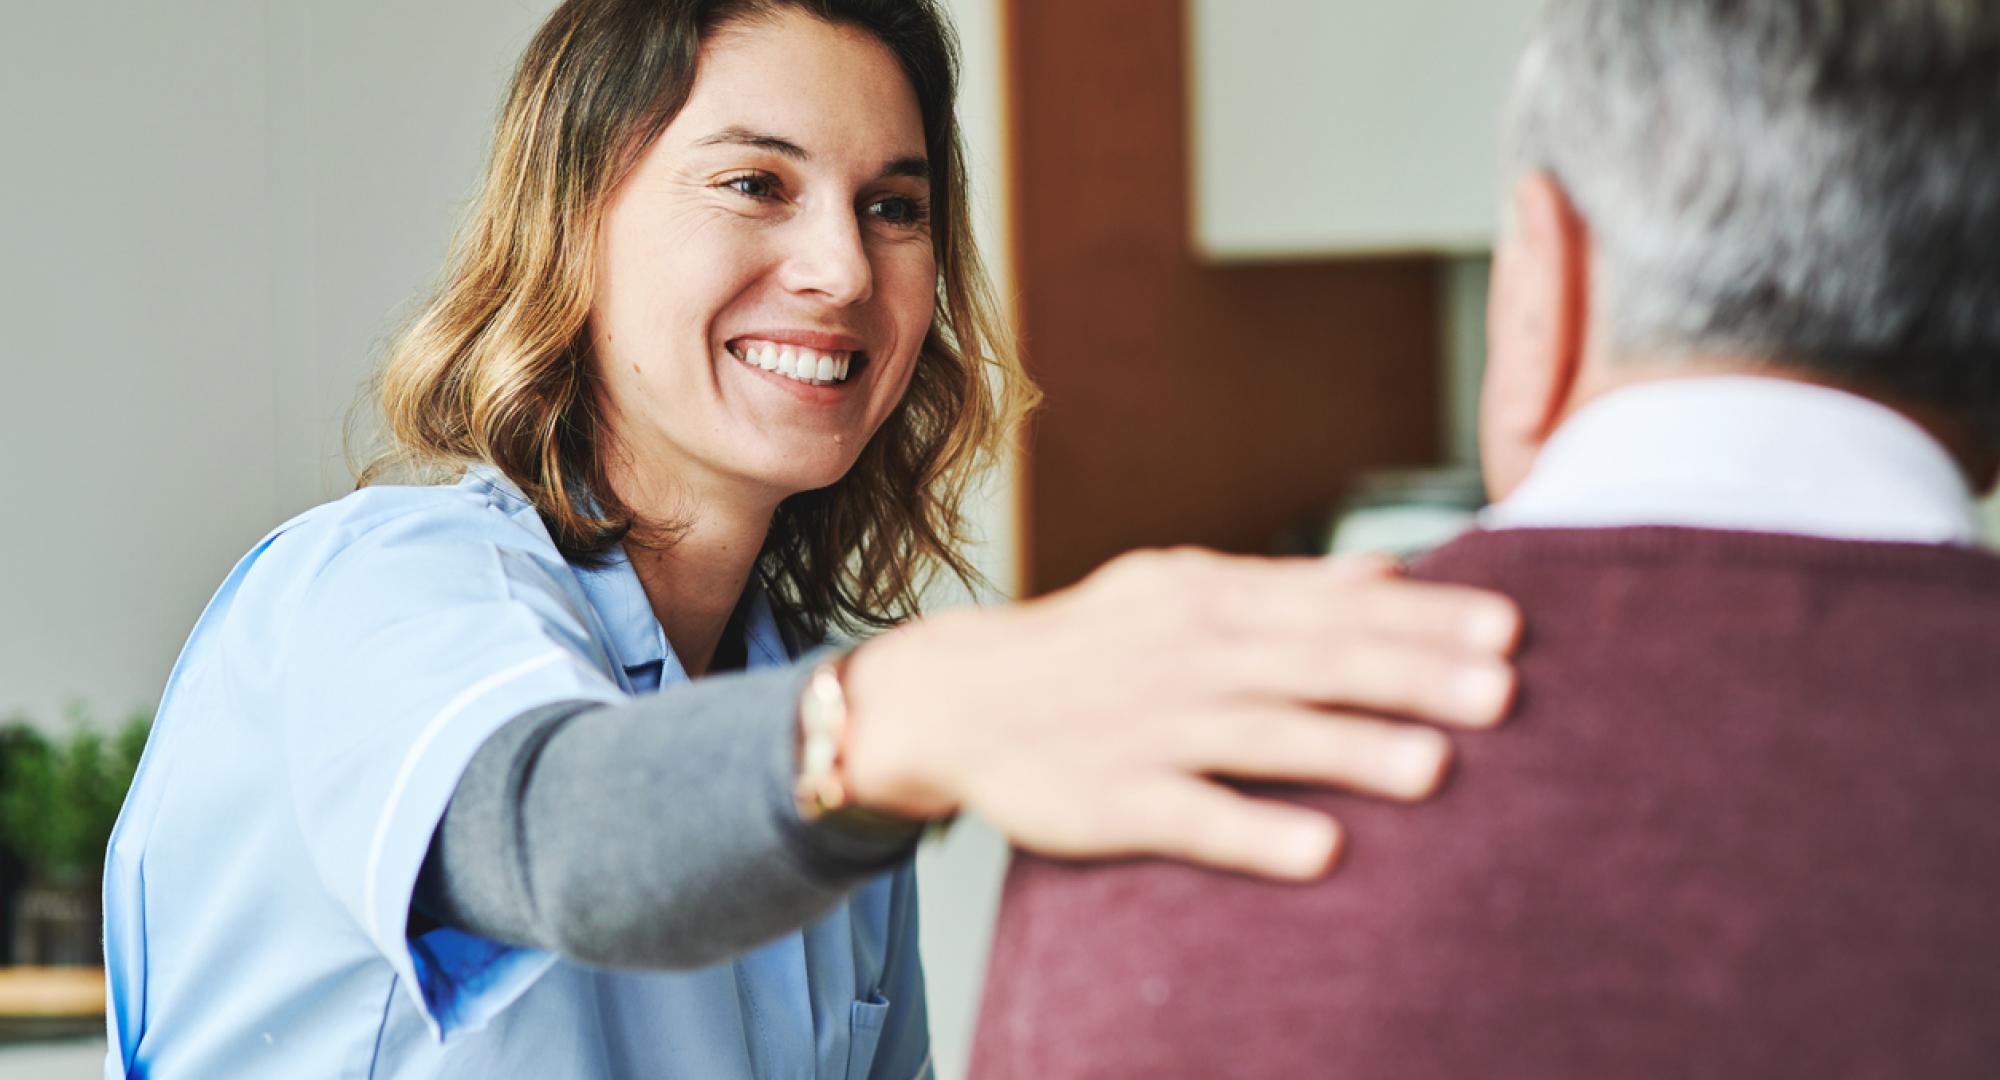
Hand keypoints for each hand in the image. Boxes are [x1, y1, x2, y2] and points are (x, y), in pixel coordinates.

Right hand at [838, 548, 1520, 880]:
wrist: (958, 695)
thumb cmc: (1092, 643)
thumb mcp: (1180, 588)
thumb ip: (1289, 584)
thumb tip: (1395, 570)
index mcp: (1209, 597)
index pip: (1332, 604)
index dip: (1423, 618)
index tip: (1508, 629)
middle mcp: (1186, 655)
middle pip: (1312, 662)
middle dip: (1410, 674)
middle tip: (1503, 692)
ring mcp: (1148, 727)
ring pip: (1261, 734)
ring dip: (1349, 749)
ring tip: (1437, 767)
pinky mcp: (1111, 798)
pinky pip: (1190, 814)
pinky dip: (1254, 830)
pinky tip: (1322, 850)